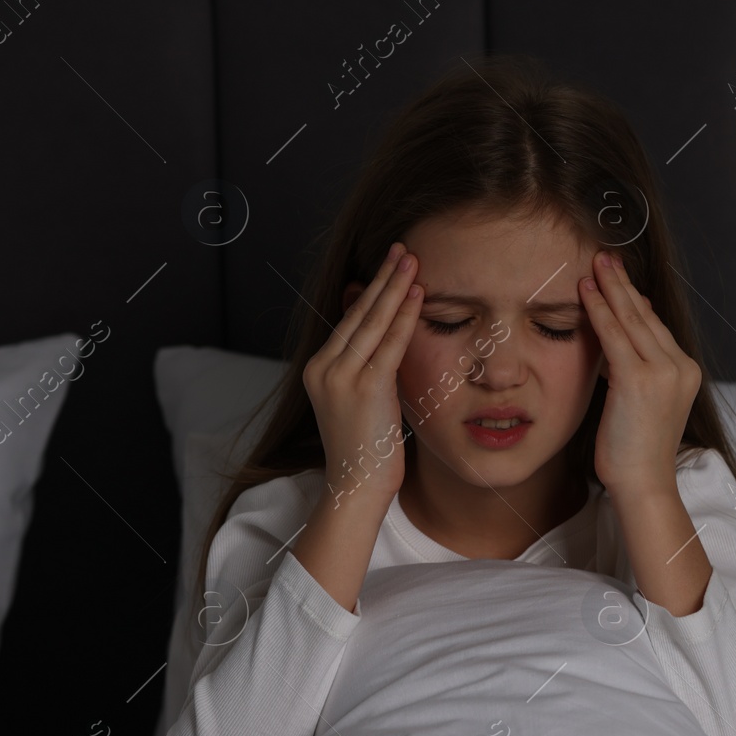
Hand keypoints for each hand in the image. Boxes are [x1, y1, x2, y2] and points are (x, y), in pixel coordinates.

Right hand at [303, 242, 422, 510]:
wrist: (356, 487)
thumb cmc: (366, 451)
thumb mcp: (360, 403)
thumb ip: (368, 370)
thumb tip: (387, 342)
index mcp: (318, 370)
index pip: (349, 322)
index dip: (371, 292)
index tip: (388, 267)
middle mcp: (323, 368)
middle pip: (358, 313)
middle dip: (382, 279)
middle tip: (401, 249)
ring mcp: (340, 377)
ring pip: (372, 322)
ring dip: (394, 287)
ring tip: (411, 260)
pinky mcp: (363, 387)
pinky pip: (389, 343)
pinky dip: (405, 316)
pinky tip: (417, 294)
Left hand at [578, 251, 701, 498]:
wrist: (643, 485)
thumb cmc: (634, 454)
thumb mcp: (639, 406)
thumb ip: (633, 374)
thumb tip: (615, 347)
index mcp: (685, 373)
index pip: (655, 328)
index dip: (634, 301)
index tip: (618, 280)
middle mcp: (680, 367)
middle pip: (646, 316)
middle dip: (623, 284)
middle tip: (606, 257)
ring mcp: (663, 371)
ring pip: (632, 319)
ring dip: (611, 287)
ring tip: (595, 264)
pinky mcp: (640, 379)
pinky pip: (614, 335)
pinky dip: (599, 310)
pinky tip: (585, 292)